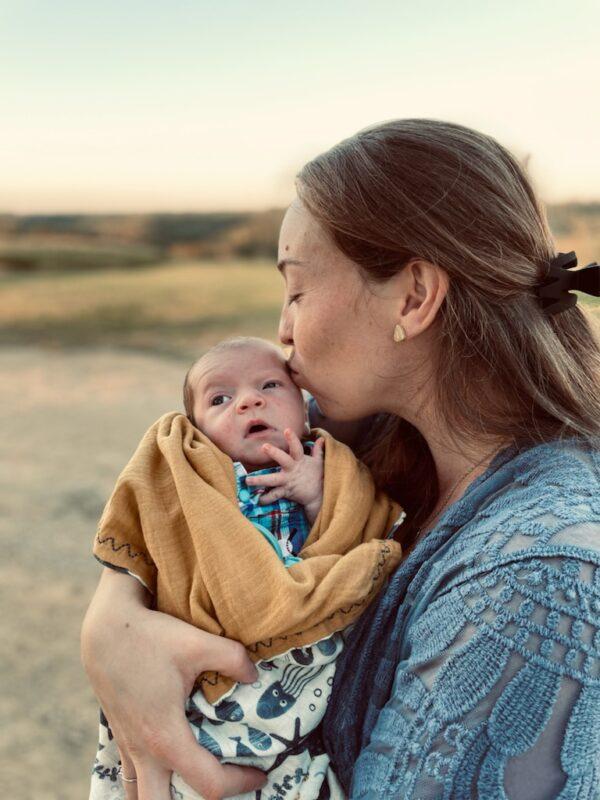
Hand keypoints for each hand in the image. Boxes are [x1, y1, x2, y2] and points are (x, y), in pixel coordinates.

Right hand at [81, 569, 266, 799]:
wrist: (105, 629)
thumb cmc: (151, 637)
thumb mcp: (197, 643)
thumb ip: (233, 658)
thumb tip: (255, 677)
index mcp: (166, 737)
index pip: (208, 784)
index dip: (240, 784)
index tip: (259, 775)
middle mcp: (144, 751)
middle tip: (223, 783)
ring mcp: (127, 746)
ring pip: (140, 797)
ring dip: (167, 798)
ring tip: (195, 781)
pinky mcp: (119, 735)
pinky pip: (131, 776)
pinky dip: (150, 782)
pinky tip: (169, 764)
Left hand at [245, 429, 324, 520]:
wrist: (319, 495)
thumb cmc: (317, 476)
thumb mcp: (318, 462)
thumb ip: (317, 450)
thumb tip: (321, 439)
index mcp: (300, 460)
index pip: (296, 447)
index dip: (292, 439)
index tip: (286, 430)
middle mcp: (292, 470)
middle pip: (283, 460)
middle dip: (274, 453)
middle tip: (264, 446)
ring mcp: (288, 481)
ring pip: (273, 480)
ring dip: (260, 480)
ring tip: (248, 480)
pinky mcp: (286, 492)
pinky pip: (274, 496)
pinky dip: (266, 498)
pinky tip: (257, 499)